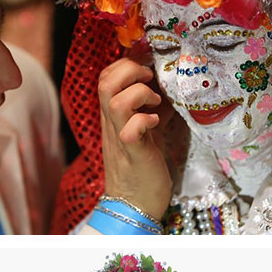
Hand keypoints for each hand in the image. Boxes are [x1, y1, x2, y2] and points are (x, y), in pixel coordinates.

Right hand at [98, 58, 172, 219]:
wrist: (134, 206)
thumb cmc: (142, 169)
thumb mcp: (147, 132)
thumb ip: (150, 110)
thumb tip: (166, 90)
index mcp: (113, 116)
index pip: (105, 77)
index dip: (125, 65)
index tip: (147, 73)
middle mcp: (111, 124)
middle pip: (104, 81)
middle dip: (130, 71)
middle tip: (150, 82)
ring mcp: (120, 138)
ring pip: (114, 100)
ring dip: (139, 94)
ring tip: (155, 103)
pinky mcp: (133, 153)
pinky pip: (130, 130)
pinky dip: (146, 120)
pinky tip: (156, 124)